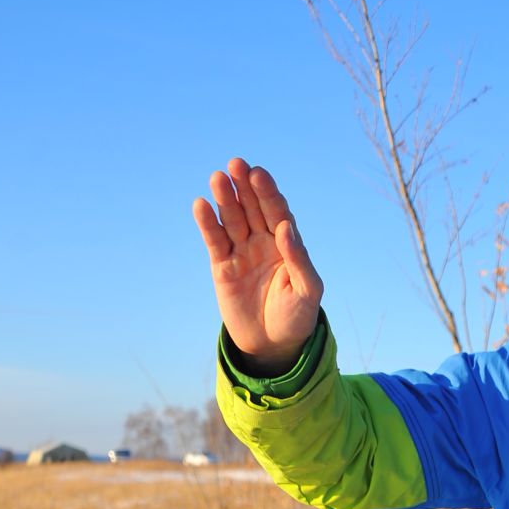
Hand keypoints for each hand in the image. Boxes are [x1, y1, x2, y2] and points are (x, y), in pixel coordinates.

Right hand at [192, 158, 323, 373]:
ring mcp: (242, 251)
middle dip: (245, 186)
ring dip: (224, 198)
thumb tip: (286, 228)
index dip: (268, 193)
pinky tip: (201, 205)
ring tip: (217, 178)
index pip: (277, 212)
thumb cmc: (297, 316)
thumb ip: (299, 260)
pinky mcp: (222, 265)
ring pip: (232, 219)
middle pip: (252, 207)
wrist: (273, 344)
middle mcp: (263, 241)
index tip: (259, 174)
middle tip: (236, 164)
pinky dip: (207, 223)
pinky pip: (214, 240)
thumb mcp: (308, 291)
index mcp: (287, 243)